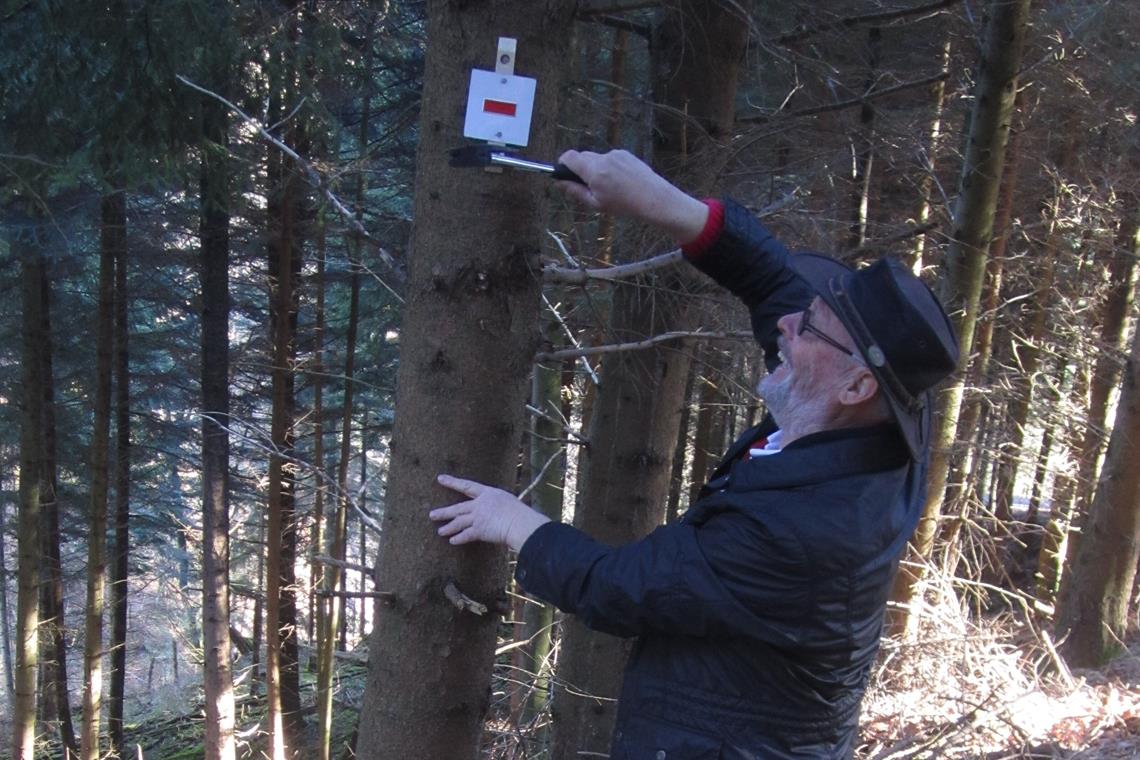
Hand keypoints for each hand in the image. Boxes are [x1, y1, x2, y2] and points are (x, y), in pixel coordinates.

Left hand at [430, 474, 550, 551]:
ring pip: (458, 522)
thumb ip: (498, 504)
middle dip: (444, 512)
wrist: (518, 521)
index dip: (452, 482)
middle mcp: (479, 504)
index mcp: (488, 493)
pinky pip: (465, 535)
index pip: (467, 486)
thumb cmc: (519, 512)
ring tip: (440, 531)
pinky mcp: (479, 530)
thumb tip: (497, 510)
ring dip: (448, 527)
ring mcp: (478, 517)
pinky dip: (458, 538)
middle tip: (432, 515)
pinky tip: (452, 541)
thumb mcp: (508, 501)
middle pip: (457, 508)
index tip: (440, 478)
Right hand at [554, 149, 708, 243]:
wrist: (655, 199)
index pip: (569, 156)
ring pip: (596, 158)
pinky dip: (609, 167)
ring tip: (609, 187)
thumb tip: (559, 182)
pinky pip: (610, 158)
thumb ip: (575, 191)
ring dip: (596, 169)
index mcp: (594, 171)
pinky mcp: (626, 154)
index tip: (563, 174)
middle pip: (582, 156)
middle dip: (580, 169)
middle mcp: (604, 158)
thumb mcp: (596, 204)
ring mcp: (616, 154)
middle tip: (587, 186)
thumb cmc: (625, 206)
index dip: (562, 164)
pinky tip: (620, 182)